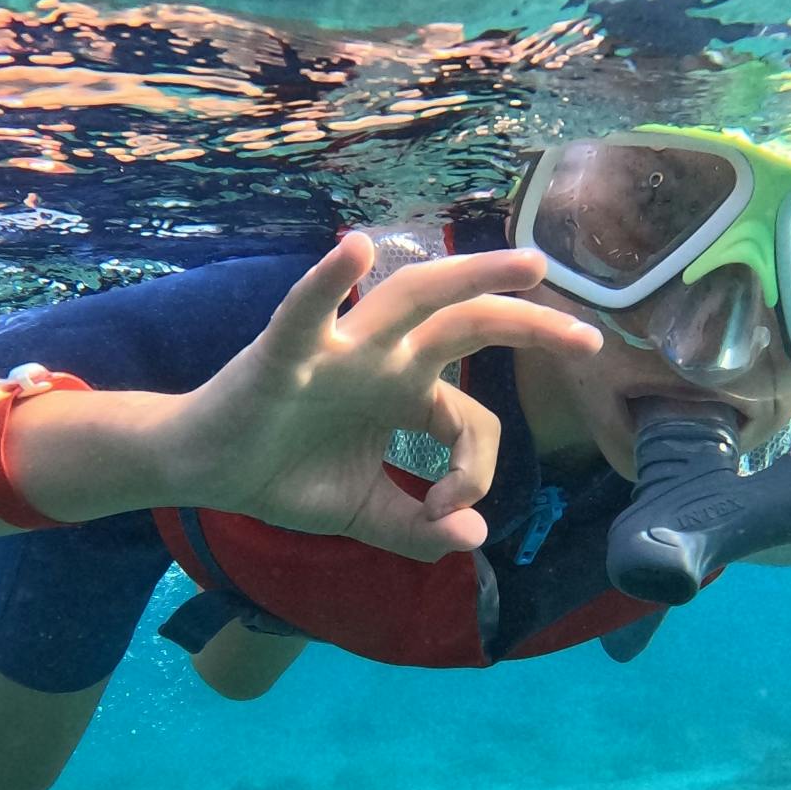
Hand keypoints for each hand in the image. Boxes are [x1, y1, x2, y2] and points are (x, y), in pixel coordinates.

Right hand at [161, 235, 600, 561]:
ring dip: (470, 276)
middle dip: (530, 325)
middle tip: (588, 339)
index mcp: (405, 393)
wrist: (201, 472)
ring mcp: (338, 350)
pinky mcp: (284, 354)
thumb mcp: (362, 513)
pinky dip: (328, 281)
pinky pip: (308, 312)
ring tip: (525, 265)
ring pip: (412, 300)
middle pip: (468, 326)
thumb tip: (474, 539)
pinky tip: (354, 250)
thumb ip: (416, 531)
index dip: (476, 470)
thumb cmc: (280, 476)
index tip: (454, 513)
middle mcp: (383, 359)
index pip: (470, 418)